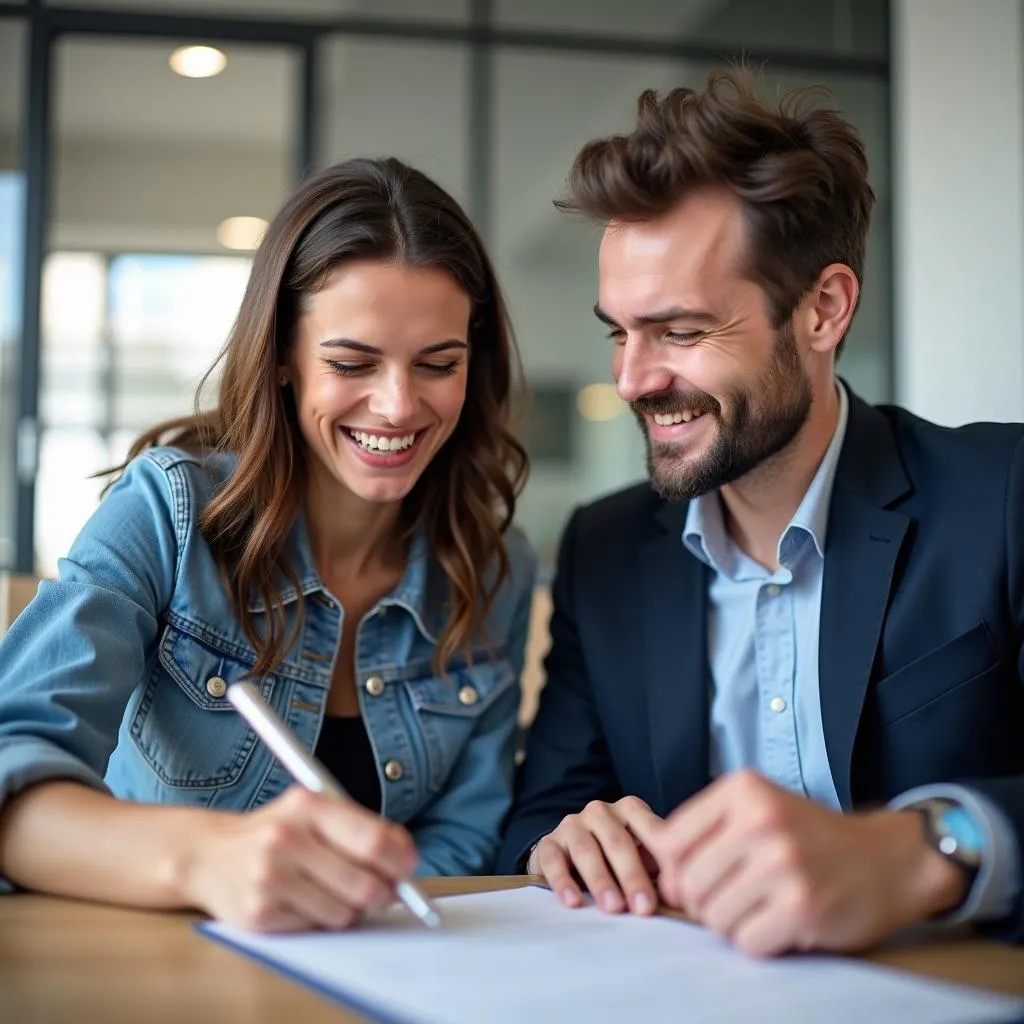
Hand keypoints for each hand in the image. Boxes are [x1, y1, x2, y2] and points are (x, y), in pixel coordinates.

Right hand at [182, 787, 417, 931]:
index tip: (410, 868)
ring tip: (332, 891)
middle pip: (364, 884)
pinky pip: (316, 928)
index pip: (372, 839)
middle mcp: (285, 840)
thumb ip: (359, 828)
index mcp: (307, 806)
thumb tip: (406, 857)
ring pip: (344, 913)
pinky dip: (321, 920)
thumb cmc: (276, 831)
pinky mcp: (259, 915)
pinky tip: (304, 901)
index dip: (400, 859)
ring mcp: (270, 879)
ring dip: (350, 909)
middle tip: (386, 892)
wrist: (209, 855)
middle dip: (384, 893)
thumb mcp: (314, 812)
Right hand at [528, 797, 662, 915]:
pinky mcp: (549, 843)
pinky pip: (553, 859)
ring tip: (613, 907)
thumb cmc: (616, 860)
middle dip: (632, 876)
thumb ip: (661, 868)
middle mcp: (600, 811)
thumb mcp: (642, 857)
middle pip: (618, 841)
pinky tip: (572, 901)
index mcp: (629, 810)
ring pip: (586, 849)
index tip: (674, 887)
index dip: (663, 857)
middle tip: (643, 908)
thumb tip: (684, 894)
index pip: (649, 827)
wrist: (570, 856)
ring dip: (601, 880)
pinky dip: (562, 881)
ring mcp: (572, 825)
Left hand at [639, 770, 966, 956]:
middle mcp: (760, 820)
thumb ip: (704, 837)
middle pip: (688, 883)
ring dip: (732, 923)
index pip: (670, 841)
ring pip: (714, 917)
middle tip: (736, 897)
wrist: (887, 859)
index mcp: (742, 789)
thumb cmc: (809, 837)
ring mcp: (782, 864)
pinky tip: (780, 923)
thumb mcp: (755, 811)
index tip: (702, 875)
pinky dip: (759, 941)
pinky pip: (746, 943)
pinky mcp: (803, 906)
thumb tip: (663, 885)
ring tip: (761, 907)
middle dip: (704, 901)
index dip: (676, 869)